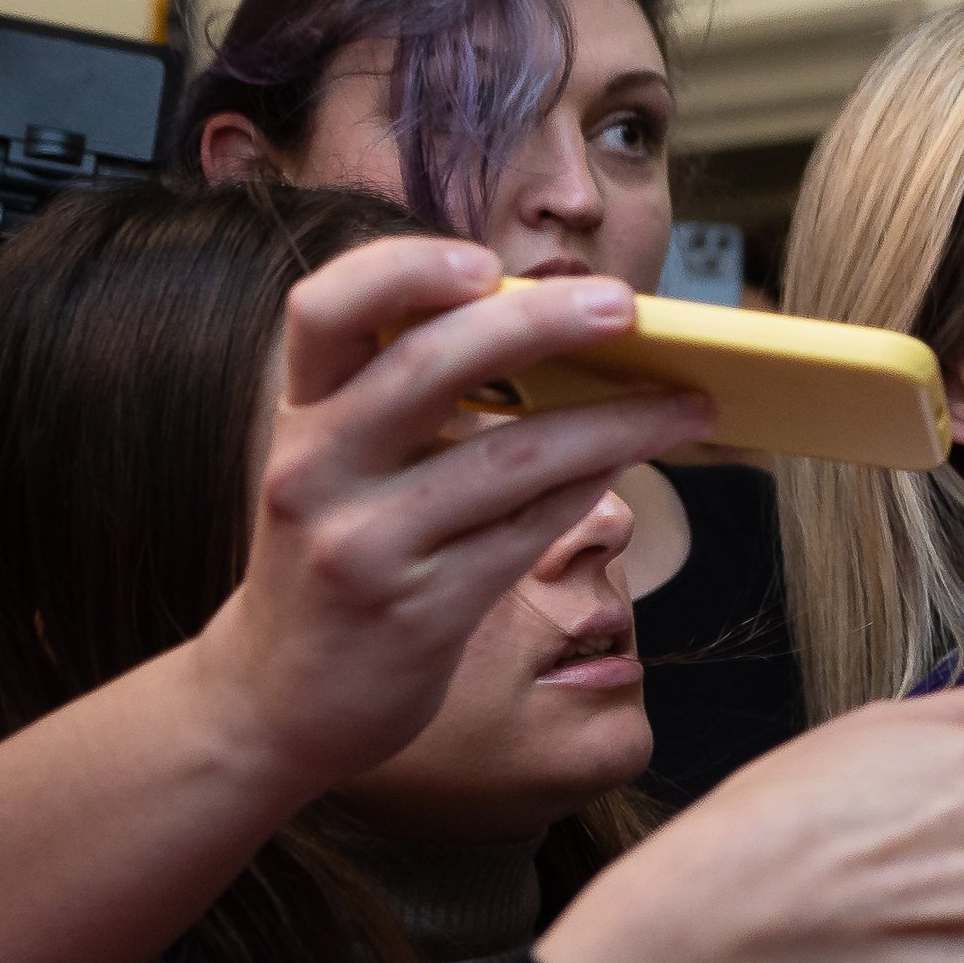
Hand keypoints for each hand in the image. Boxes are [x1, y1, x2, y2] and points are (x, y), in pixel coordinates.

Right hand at [186, 239, 712, 797]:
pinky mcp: (419, 609)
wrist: (276, 700)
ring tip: (687, 403)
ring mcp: (366, 543)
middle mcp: (317, 470)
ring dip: (613, 422)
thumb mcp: (336, 470)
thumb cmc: (332, 561)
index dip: (400, 269)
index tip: (484, 261)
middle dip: (538, 324)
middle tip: (626, 307)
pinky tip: (633, 465)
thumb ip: (405, 402)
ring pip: (509, 458)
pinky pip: (526, 533)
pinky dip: (590, 490)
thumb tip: (549, 332)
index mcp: (297, 417)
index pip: (324, 309)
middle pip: (428, 366)